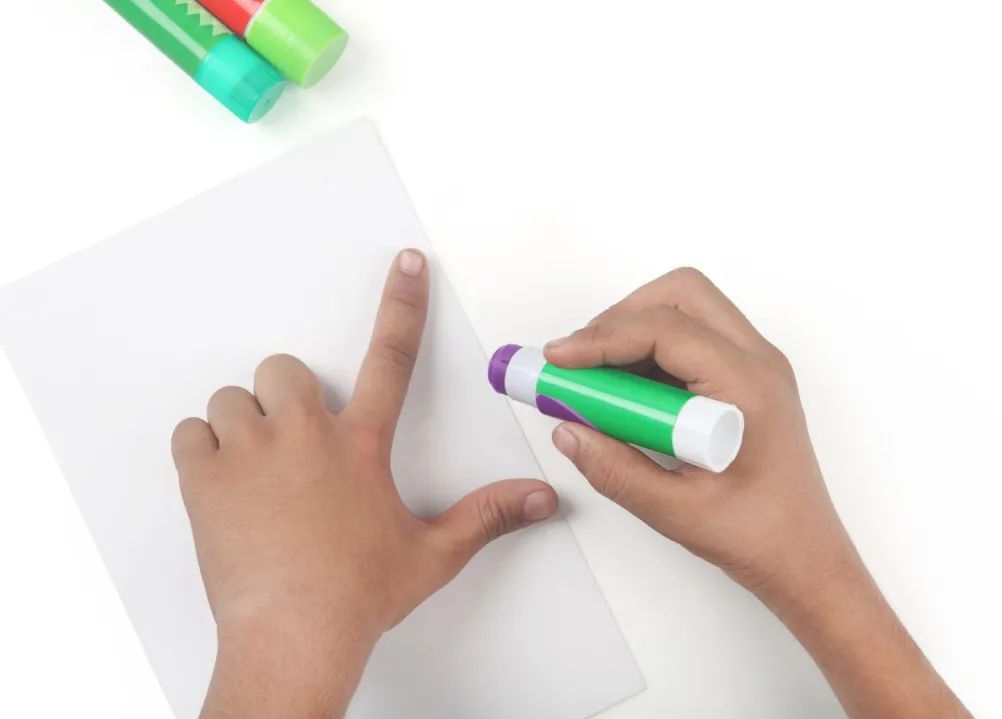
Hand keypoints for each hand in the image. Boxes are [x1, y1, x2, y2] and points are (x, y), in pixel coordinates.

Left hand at [171, 249, 557, 718]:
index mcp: (361, 446)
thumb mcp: (432, 554)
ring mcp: (249, 453)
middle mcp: (304, 436)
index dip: (404, 305)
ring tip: (258, 471)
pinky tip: (222, 483)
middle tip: (295, 440)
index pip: (393, 358)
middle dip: (288, 396)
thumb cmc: (355, 596)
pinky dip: (200, 450)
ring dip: (243, 425)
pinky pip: (189, 433)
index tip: (407, 265)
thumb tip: (539, 499)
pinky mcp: (204, 478)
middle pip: (285, 369)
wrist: (293, 635)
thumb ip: (488, 517)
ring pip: (232, 398)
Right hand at [545, 267, 968, 717]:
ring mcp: (755, 367)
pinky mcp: (744, 380)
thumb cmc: (763, 537)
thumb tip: (568, 430)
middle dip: (620, 317)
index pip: (665, 328)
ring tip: (596, 384)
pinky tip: (626, 399)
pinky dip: (649, 354)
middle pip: (681, 294)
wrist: (806, 558)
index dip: (603, 337)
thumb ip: (615, 469)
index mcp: (748, 387)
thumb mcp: (676, 511)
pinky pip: (692, 340)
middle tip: (579, 362)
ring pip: (686, 310)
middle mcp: (758, 362)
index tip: (559, 361)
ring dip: (633, 332)